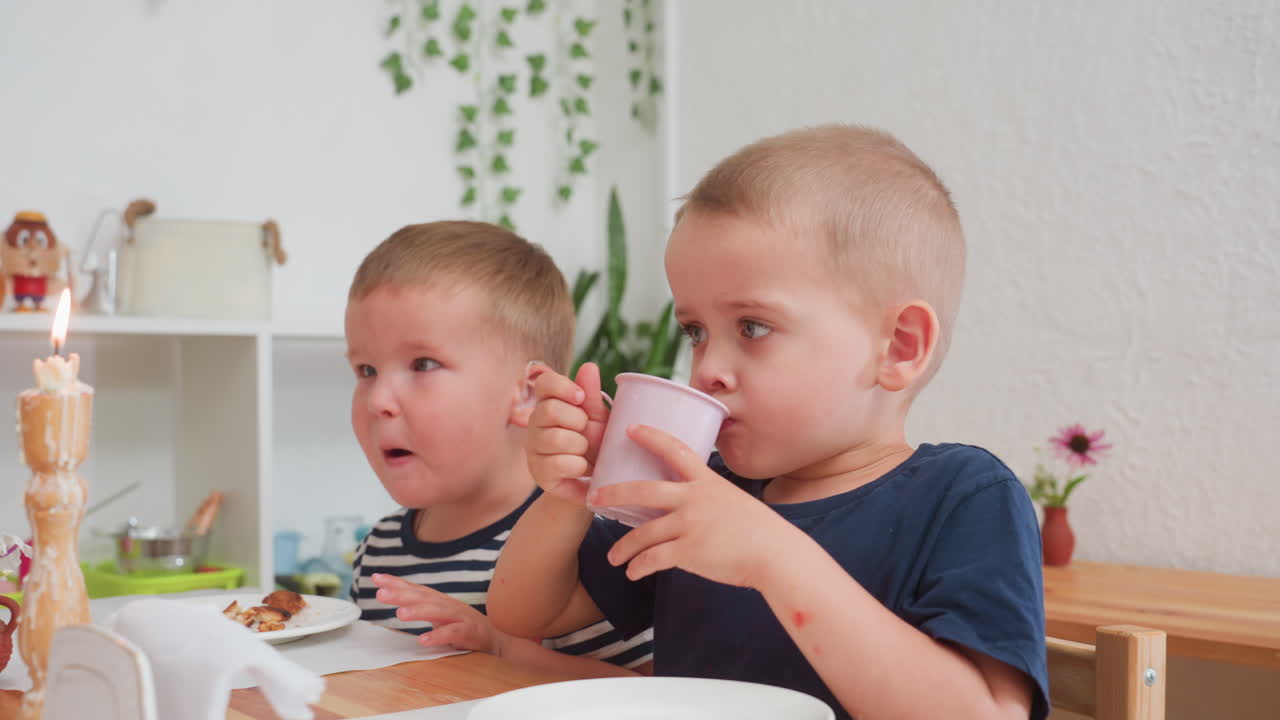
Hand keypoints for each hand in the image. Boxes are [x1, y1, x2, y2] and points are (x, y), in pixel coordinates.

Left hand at [371, 573, 503, 652]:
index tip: (375, 578)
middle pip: (422, 597)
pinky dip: (437, 635)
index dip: (396, 582)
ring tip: (400, 614)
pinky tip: (423, 639)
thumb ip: (421, 607)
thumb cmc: (461, 624)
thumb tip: (397, 602)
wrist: (493, 636)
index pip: (414, 588)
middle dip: (401, 594)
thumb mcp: (438, 613)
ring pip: (436, 612)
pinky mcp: (466, 632)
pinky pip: (451, 634)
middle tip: (380, 594)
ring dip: (418, 612)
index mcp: (437, 599)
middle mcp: (446, 604)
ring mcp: (457, 617)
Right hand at [525, 362, 610, 503]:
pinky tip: (581, 467)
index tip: (580, 398)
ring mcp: (533, 448)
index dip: (562, 387)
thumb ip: (591, 394)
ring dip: (579, 445)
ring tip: (584, 451)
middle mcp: (534, 422)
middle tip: (585, 431)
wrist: (596, 480)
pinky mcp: (538, 472)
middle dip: (577, 420)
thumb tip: (589, 366)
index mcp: (549, 403)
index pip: (543, 383)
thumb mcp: (597, 417)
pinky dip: (578, 465)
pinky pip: (558, 463)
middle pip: (549, 410)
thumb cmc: (596, 443)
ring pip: (555, 438)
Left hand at [589, 424, 804, 588]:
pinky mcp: (689, 551)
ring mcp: (690, 525)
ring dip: (623, 548)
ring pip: (642, 533)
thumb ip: (707, 499)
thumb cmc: (758, 531)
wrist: (776, 555)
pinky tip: (633, 573)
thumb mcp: (732, 501)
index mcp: (706, 481)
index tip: (630, 429)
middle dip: (614, 493)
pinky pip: (653, 559)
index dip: (651, 437)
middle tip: (596, 498)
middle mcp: (694, 499)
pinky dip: (638, 567)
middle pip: (643, 490)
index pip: (674, 449)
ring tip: (614, 558)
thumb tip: (686, 506)